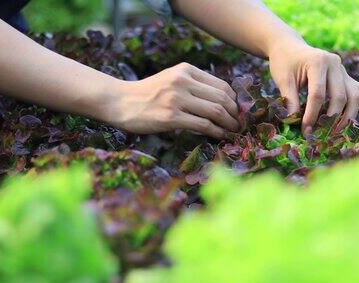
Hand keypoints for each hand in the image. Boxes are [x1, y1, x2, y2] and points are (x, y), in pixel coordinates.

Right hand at [109, 63, 239, 138]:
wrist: (119, 102)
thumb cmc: (146, 94)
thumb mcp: (171, 80)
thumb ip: (193, 85)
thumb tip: (222, 102)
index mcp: (186, 70)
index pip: (221, 85)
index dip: (234, 101)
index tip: (237, 113)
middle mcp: (182, 81)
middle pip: (222, 98)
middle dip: (235, 114)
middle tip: (239, 125)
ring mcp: (176, 99)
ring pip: (216, 111)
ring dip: (229, 124)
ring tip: (233, 132)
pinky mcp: (170, 117)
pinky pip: (203, 125)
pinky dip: (216, 132)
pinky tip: (219, 137)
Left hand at [268, 40, 358, 134]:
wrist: (290, 48)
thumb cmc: (285, 63)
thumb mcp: (283, 79)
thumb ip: (290, 99)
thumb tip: (293, 121)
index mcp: (319, 61)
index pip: (318, 94)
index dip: (312, 114)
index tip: (306, 130)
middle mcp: (336, 64)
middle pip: (340, 96)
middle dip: (331, 118)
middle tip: (321, 135)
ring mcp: (344, 71)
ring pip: (354, 95)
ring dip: (348, 116)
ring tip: (336, 133)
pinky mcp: (347, 77)